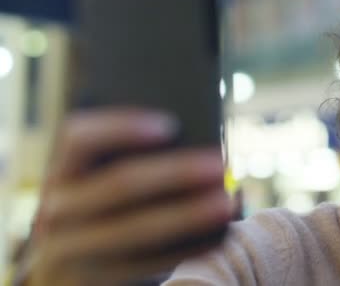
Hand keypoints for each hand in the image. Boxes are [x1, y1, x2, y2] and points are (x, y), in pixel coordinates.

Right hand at [27, 108, 233, 285]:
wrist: (74, 263)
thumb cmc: (104, 205)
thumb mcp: (99, 179)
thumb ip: (128, 159)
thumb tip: (196, 141)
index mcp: (62, 172)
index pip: (79, 139)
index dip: (122, 128)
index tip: (171, 125)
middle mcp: (58, 209)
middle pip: (118, 185)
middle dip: (174, 173)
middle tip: (219, 166)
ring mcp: (72, 249)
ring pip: (135, 230)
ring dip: (186, 216)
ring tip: (225, 203)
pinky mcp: (96, 278)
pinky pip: (148, 264)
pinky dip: (188, 249)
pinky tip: (220, 236)